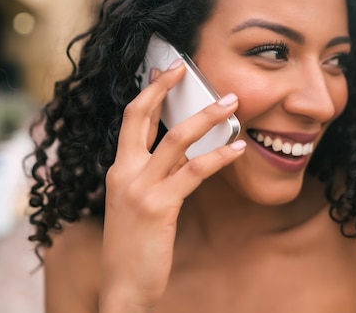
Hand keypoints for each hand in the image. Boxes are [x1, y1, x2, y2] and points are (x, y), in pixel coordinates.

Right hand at [99, 59, 244, 311]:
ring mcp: (138, 188)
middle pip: (140, 117)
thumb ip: (154, 176)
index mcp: (118, 171)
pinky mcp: (158, 206)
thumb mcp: (136, 204)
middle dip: (164, 89)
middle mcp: (123, 173)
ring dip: (206, 117)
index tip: (163, 73)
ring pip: (175, 138)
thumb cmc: (135, 246)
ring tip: (231, 103)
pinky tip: (238, 148)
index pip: (131, 122)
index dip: (147, 94)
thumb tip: (182, 153)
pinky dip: (219, 156)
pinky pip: (194, 171)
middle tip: (187, 69)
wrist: (123, 286)